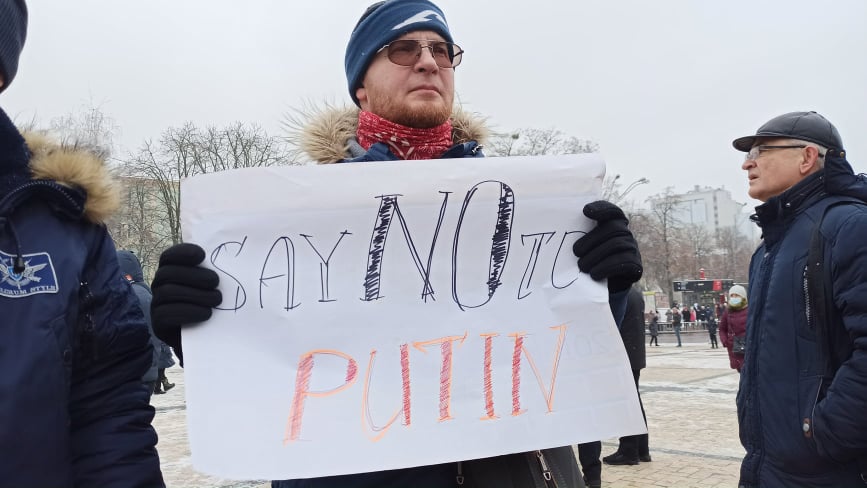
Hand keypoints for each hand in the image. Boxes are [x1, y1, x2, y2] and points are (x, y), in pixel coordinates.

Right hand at [151, 243, 221, 364]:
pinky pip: (166, 314)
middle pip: (168, 273)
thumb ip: (218, 270)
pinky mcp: (158, 324)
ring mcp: (157, 305)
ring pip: (167, 292)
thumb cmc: (215, 305)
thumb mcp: (216, 286)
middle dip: (193, 275)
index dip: (183, 252)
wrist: (208, 338)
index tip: (202, 255)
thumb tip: (238, 254)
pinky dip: (189, 312)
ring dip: (196, 294)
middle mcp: (160, 286)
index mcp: (172, 271)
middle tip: (216, 282)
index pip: (169, 256)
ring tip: (217, 300)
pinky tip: (207, 314)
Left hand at [572, 200, 642, 292]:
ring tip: (582, 267)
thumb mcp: (584, 247)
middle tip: (575, 252)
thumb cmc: (589, 261)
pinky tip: (594, 274)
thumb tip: (555, 231)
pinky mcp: (636, 266)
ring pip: (616, 245)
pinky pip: (624, 262)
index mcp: (613, 224)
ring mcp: (632, 249)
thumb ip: (577, 236)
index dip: (601, 209)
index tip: (585, 211)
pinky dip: (606, 268)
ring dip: (596, 256)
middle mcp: (625, 233)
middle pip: (612, 228)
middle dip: (591, 240)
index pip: (612, 211)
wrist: (603, 287)